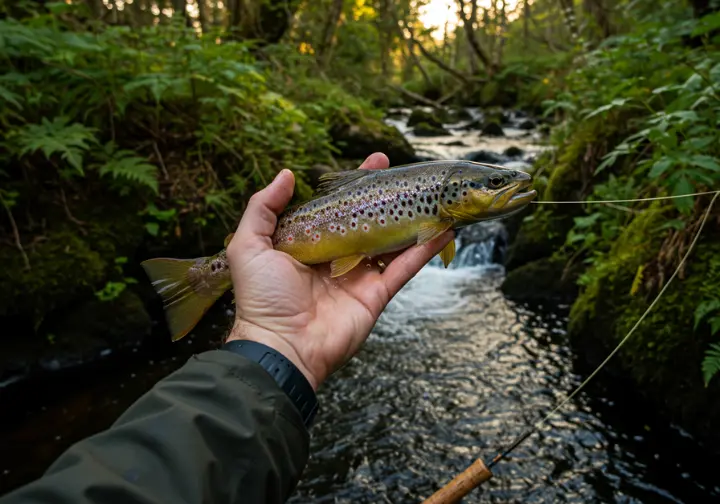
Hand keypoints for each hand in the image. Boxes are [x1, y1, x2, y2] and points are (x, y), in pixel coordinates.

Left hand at [225, 153, 453, 389]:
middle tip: (405, 174)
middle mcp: (337, 256)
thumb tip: (287, 174)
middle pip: (368, 220)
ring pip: (391, 242)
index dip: (356, 185)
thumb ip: (263, 207)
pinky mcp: (376, 295)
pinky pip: (403, 268)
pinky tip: (442, 230)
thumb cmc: (262, 297)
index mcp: (309, 243)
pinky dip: (423, 250)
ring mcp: (359, 276)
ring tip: (432, 197)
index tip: (375, 162)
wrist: (281, 346)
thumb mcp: (250, 246)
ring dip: (411, 220)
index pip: (337, 207)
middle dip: (386, 197)